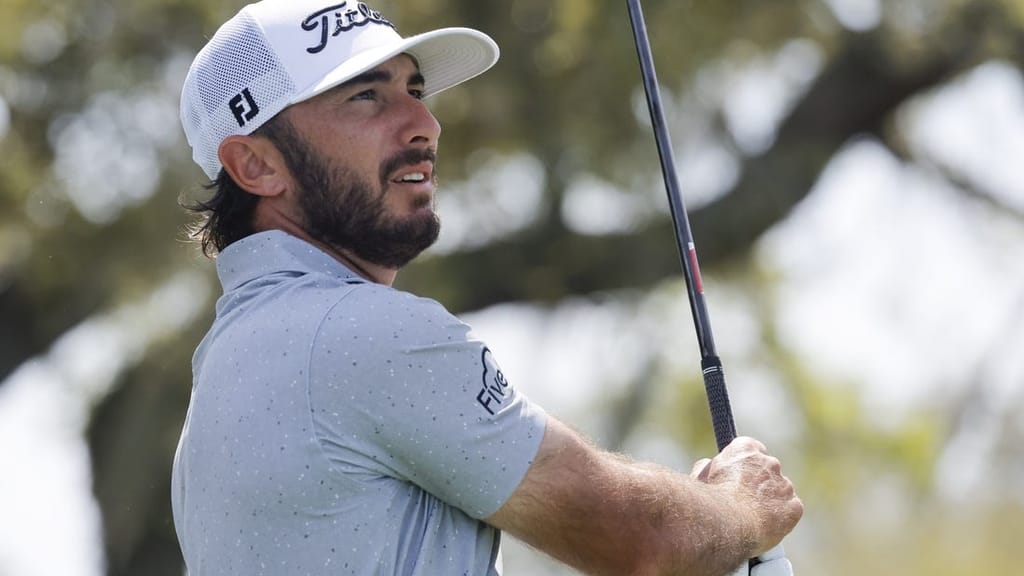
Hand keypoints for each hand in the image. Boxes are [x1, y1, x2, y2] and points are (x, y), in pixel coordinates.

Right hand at [690, 437, 802, 557]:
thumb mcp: (701, 475)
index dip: (744, 466)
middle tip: (745, 501)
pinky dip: (782, 518)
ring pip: (781, 491)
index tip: (739, 477)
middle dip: (759, 483)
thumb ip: (708, 466)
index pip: (751, 450)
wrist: (727, 521)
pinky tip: (767, 525)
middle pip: (768, 470)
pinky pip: (791, 510)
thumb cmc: (710, 499)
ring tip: (753, 518)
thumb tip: (707, 464)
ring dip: (771, 501)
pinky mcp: (794, 506)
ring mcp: (784, 484)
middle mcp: (769, 461)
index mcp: (746, 448)